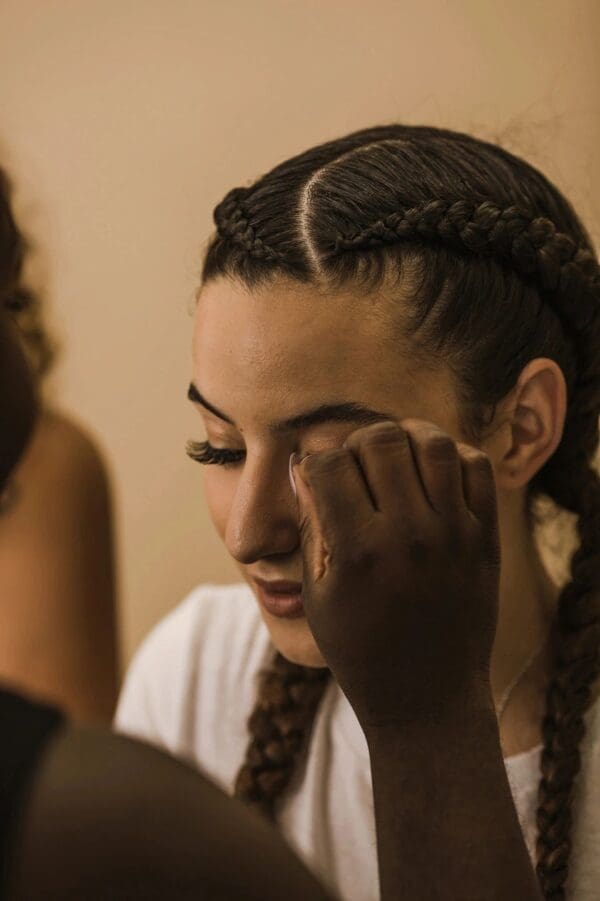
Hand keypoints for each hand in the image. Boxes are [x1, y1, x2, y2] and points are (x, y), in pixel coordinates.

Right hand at [291, 419, 500, 731]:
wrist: (428, 699)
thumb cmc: (360, 649)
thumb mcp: (318, 595)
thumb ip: (311, 526)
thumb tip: (303, 467)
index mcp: (357, 552)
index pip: (329, 463)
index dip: (315, 461)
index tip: (319, 475)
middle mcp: (408, 536)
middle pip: (380, 439)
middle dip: (359, 443)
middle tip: (357, 464)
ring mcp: (453, 535)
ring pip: (432, 443)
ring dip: (407, 439)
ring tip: (395, 460)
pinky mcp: (485, 539)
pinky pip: (476, 467)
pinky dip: (453, 457)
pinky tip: (432, 475)